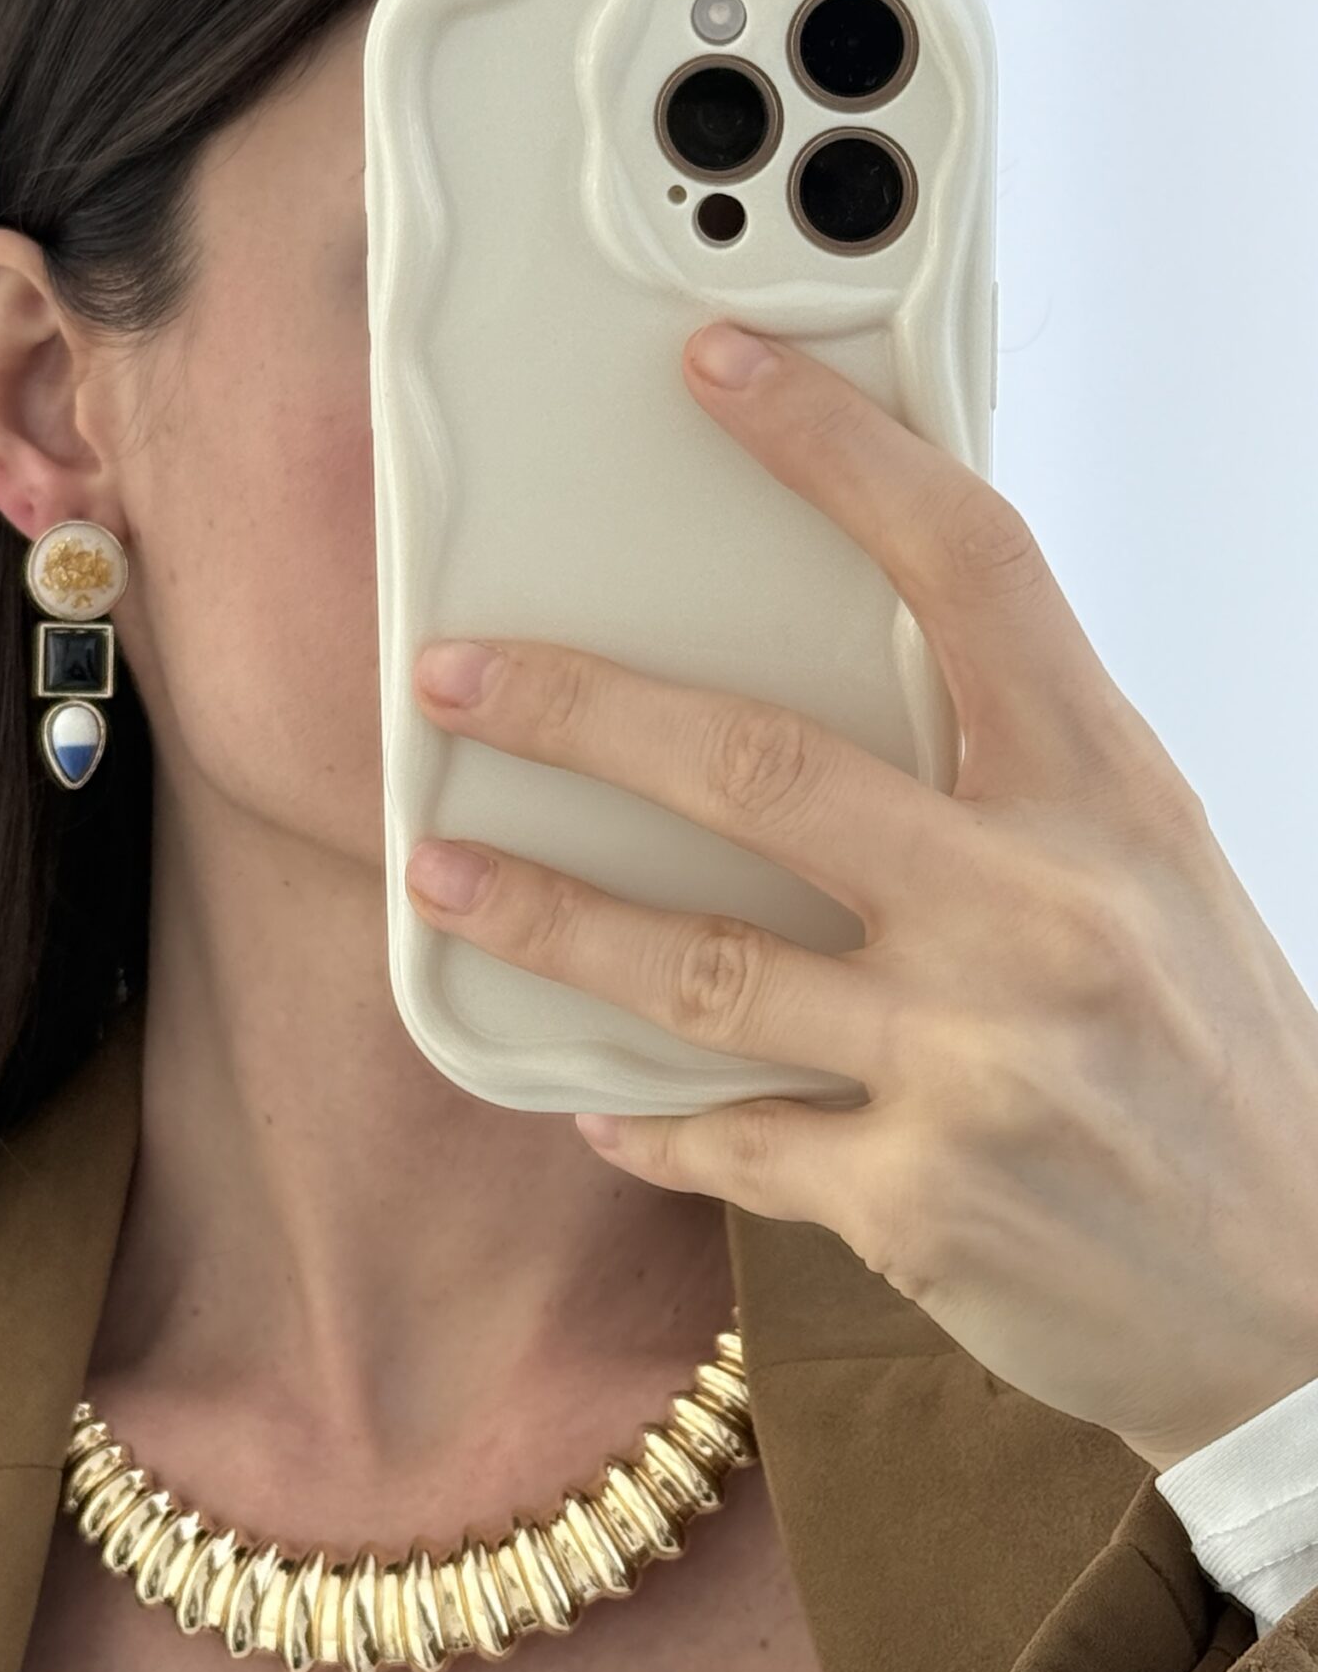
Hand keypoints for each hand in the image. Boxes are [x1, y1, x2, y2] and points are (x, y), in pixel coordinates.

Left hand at [403, 319, 1317, 1473]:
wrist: (1306, 1297)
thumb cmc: (1222, 1069)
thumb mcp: (1153, 876)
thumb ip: (1013, 778)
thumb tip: (849, 676)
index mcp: (1112, 800)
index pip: (971, 569)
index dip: (836, 453)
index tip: (718, 374)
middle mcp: (1041, 916)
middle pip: (762, 769)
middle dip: (579, 711)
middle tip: (455, 675)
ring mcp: (975, 1064)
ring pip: (700, 969)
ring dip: (546, 917)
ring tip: (441, 871)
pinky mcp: (918, 1202)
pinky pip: (729, 1138)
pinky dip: (646, 1118)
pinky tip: (587, 1094)